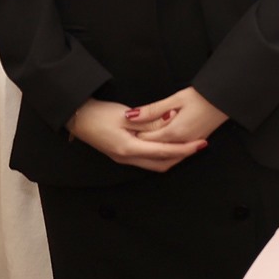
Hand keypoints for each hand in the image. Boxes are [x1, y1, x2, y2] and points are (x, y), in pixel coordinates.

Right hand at [64, 98, 201, 172]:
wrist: (77, 118)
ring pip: (154, 164)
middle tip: (198, 145)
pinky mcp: (122, 154)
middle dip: (181, 157)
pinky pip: (147, 160)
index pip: (163, 152)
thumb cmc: (99, 114)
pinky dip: (161, 154)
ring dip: (172, 157)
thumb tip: (171, 122)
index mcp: (128, 148)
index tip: (201, 144)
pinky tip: (170, 144)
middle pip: (161, 164)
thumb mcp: (126, 115)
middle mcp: (126, 158)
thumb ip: (149, 121)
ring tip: (189, 144)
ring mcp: (123, 158)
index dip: (185, 149)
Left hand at [128, 86, 228, 145]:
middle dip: (142, 142)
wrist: (228, 98)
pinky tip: (160, 142)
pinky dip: (166, 149)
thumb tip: (131, 116)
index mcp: (175, 132)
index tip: (126, 127)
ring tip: (143, 137)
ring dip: (153, 148)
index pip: (146, 140)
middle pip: (154, 150)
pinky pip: (177, 152)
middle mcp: (182, 142)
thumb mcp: (176, 98)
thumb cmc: (204, 96)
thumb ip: (152, 110)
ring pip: (166, 155)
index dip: (134, 134)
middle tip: (130, 132)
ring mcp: (190, 144)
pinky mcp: (196, 142)